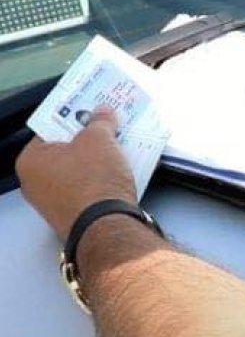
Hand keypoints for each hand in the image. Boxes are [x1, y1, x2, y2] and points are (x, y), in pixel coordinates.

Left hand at [16, 107, 135, 239]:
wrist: (108, 225)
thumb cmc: (93, 181)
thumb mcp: (99, 139)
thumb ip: (100, 122)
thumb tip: (102, 113)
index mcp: (31, 161)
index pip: (51, 129)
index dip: (75, 117)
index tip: (93, 111)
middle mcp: (36, 184)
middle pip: (67, 151)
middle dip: (90, 139)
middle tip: (110, 127)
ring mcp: (55, 203)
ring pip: (80, 171)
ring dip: (99, 159)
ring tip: (121, 147)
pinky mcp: (76, 216)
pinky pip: (89, 189)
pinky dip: (103, 179)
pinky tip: (121, 171)